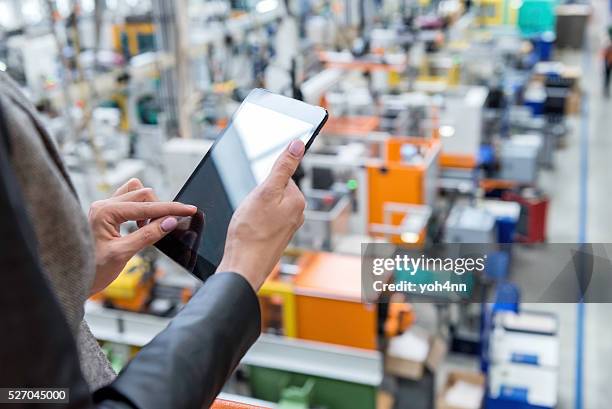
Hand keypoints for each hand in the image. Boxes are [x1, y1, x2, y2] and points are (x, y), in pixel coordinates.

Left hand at [88, 178, 196, 294]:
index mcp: (105, 212)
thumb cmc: (93, 270)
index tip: (189, 209)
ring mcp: (104, 208)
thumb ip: (148, 235)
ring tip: (149, 228)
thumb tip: (170, 221)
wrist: (73, 280)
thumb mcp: (123, 254)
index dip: (171, 209)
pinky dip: (141, 210)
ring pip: (136, 194)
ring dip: (149, 207)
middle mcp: (103, 205)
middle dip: (159, 209)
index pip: (146, 206)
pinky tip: (141, 226)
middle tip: (166, 227)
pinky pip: (129, 201)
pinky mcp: (107, 214)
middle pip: (143, 194)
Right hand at [217, 140, 305, 290]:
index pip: (281, 176)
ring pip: (267, 205)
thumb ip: (283, 167)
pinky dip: (254, 222)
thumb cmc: (250, 233)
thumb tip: (298, 144)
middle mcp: (297, 214)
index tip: (256, 195)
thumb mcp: (265, 191)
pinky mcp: (277, 237)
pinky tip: (249, 230)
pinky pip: (264, 220)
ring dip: (255, 209)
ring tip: (248, 222)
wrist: (243, 267)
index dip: (263, 182)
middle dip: (259, 196)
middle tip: (250, 210)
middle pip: (274, 190)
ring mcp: (287, 227)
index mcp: (298, 200)